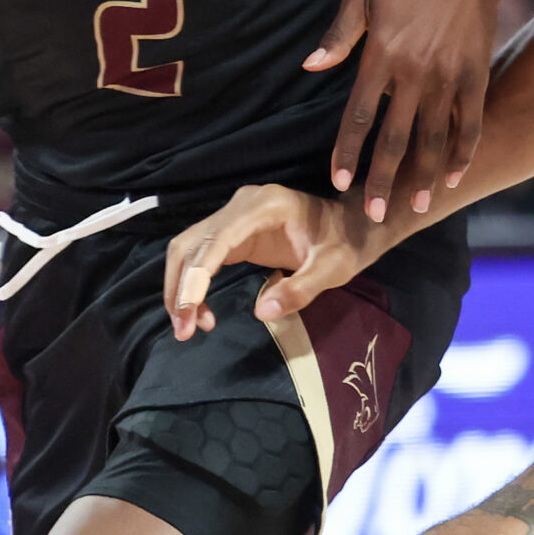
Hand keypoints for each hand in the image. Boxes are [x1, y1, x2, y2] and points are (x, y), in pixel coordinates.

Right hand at [163, 185, 375, 340]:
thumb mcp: (333, 268)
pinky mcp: (234, 230)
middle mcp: (242, 204)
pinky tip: (201, 310)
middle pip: (192, 242)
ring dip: (181, 287)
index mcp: (265, 206)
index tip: (188, 314)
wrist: (353, 225)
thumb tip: (262, 312)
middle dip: (181, 288)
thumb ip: (301, 288)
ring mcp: (235, 215)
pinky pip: (201, 255)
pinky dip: (193, 283)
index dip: (196, 277)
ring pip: (189, 248)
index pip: (217, 239)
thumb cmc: (346, 244)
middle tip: (184, 331)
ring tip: (189, 327)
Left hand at [308, 0, 503, 225]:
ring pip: (434, 139)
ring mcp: (448, 77)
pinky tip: (454, 178)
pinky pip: (469, 124)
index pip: (359, 115)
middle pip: (395, 138)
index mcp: (381, 55)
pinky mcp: (475, 76)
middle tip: (374, 214)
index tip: (340, 181)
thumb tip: (310, 67)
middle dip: (383, 179)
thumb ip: (338, 35)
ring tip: (417, 206)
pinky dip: (462, 154)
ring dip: (424, 177)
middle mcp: (414, 72)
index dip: (348, 151)